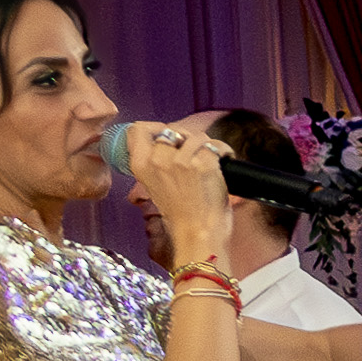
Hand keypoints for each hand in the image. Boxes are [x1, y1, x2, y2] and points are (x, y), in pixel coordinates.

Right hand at [122, 121, 227, 242]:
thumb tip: (165, 142)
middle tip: (195, 155)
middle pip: (172, 130)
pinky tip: (224, 162)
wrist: (198, 233)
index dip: (155, 127)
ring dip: (206, 146)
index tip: (168, 134)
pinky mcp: (203, 163)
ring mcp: (181, 160)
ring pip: (195, 135)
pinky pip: (216, 146)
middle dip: (186, 138)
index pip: (137, 129)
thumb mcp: (154, 186)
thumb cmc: (180, 214)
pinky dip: (224, 152)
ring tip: (209, 161)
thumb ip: (155, 162)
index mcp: (141, 165)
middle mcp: (158, 159)